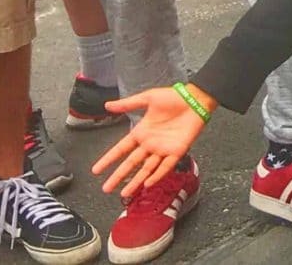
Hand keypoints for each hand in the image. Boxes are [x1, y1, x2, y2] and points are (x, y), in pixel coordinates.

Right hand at [92, 87, 207, 198]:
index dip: (108, 159)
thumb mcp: (148, 98)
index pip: (121, 149)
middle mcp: (149, 144)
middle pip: (130, 163)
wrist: (195, 99)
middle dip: (118, 176)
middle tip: (106, 188)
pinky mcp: (176, 151)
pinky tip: (148, 183)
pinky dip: (157, 175)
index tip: (96, 170)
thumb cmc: (173, 97)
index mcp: (141, 132)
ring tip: (124, 193)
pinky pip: (165, 166)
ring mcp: (162, 149)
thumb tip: (107, 105)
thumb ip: (128, 104)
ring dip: (136, 181)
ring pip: (146, 169)